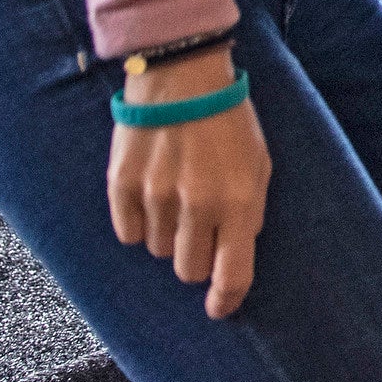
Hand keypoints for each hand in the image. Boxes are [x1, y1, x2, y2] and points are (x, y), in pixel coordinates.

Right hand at [104, 45, 270, 320]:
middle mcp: (197, 204)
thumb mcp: (259, 163)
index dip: (226, 301)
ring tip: (176, 196)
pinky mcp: (122, 185)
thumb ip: (250, 212)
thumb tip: (233, 255)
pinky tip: (150, 194)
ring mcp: (156, 196)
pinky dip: (139, 223)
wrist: (181, 72)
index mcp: (238, 201)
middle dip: (196, 258)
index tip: (220, 308)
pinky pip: (129, 233)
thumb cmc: (228, 119)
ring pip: (158, 252)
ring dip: (168, 235)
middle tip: (198, 230)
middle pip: (189, 270)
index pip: (233, 275)